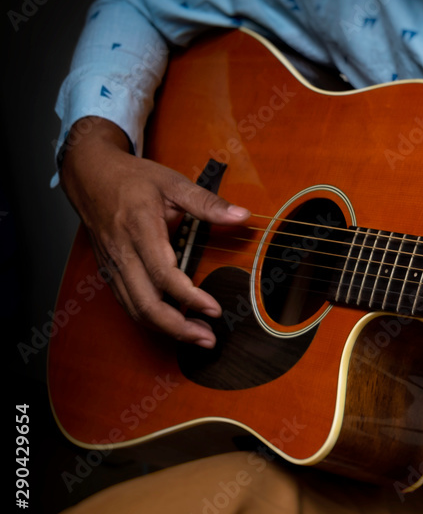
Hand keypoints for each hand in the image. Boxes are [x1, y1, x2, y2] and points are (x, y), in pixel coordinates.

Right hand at [59, 116, 249, 347]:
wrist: (89, 175)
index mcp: (139, 228)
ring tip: (198, 336)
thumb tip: (242, 215)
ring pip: (135, 310)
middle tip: (208, 338)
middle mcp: (122, 252)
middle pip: (146, 303)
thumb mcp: (173, 182)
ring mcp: (113, 266)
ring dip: (167, 329)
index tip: (215, 309)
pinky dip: (151, 320)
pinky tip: (175, 324)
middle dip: (178, 328)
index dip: (189, 297)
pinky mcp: (109, 272)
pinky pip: (128, 304)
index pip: (163, 274)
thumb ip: (207, 203)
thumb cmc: (133, 179)